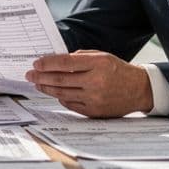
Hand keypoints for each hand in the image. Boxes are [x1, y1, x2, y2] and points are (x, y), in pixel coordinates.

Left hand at [25, 50, 152, 116]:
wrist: (139, 90)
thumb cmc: (118, 70)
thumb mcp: (102, 56)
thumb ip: (80, 58)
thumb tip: (55, 62)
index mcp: (98, 64)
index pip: (66, 62)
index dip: (48, 63)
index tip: (36, 63)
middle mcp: (96, 82)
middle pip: (61, 79)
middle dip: (41, 77)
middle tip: (30, 74)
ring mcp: (94, 99)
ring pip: (62, 93)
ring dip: (47, 88)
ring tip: (38, 83)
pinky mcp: (94, 112)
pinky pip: (70, 104)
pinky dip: (60, 97)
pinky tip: (54, 92)